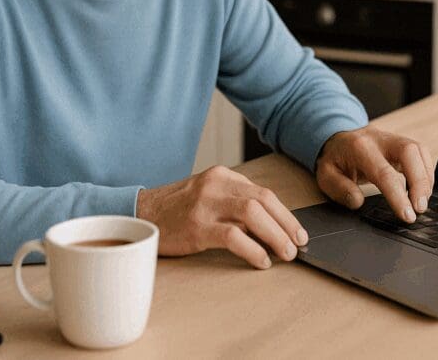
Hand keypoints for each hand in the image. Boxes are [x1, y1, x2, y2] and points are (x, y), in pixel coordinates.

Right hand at [135, 165, 308, 268]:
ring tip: (286, 253)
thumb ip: (234, 203)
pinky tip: (261, 261)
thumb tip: (270, 225)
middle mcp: (216, 185)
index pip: (263, 192)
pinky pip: (233, 236)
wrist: (139, 213)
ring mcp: (205, 205)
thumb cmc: (176, 209)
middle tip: (299, 243)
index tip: (297, 231)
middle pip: (263, 201)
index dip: (285, 213)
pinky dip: (252, 249)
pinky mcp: (196, 226)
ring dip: (275, 235)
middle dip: (286, 224)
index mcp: (222, 176)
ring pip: (252, 214)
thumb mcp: (207, 195)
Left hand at [315, 125, 434, 221]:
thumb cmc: (335, 159)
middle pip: (410, 152)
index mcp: (359, 148)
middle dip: (420, 181)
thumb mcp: (325, 176)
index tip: (407, 215)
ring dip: (426, 178)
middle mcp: (380, 139)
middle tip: (420, 208)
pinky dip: (426, 173)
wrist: (337, 138)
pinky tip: (422, 190)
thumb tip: (358, 202)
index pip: (384, 173)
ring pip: (419, 150)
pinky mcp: (402, 144)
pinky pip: (421, 154)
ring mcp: (393, 139)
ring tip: (421, 202)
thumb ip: (340, 189)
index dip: (398, 196)